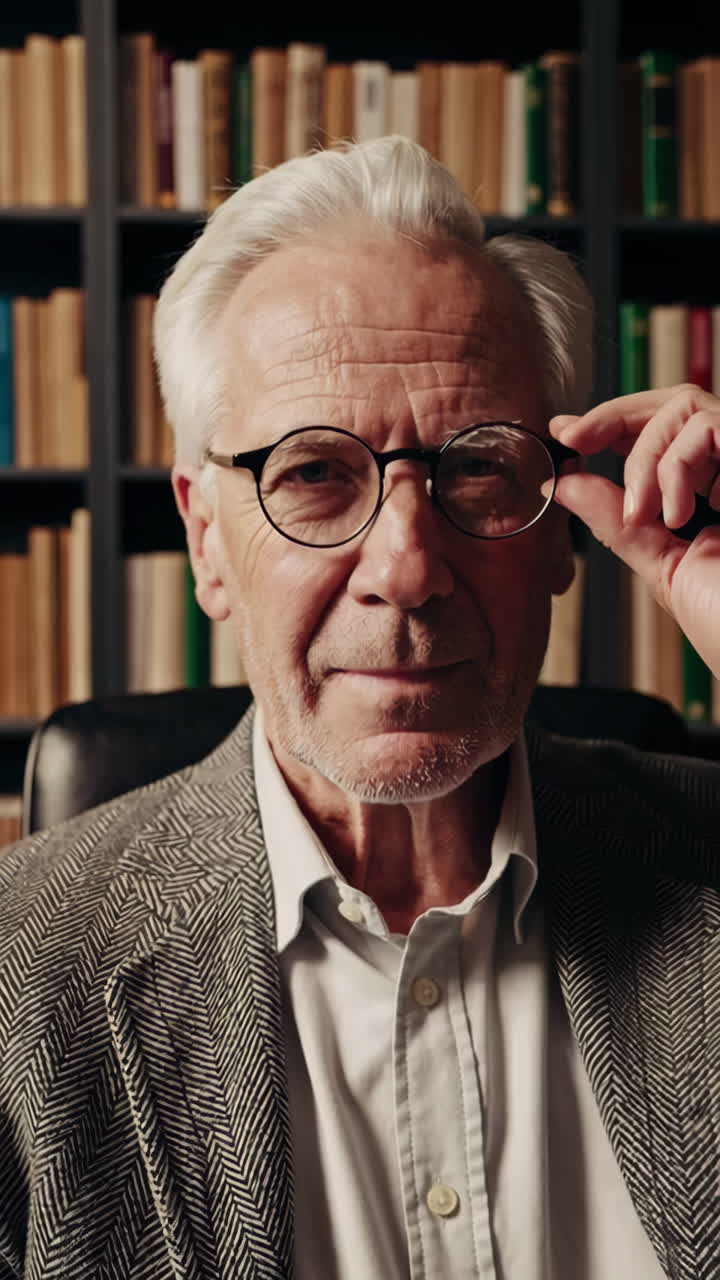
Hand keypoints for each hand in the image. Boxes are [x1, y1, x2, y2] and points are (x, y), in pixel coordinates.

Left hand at [549, 384, 719, 678]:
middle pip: (675, 403)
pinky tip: (681, 512)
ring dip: (648, 459)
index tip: (565, 433)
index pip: (663, 433)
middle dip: (614, 415)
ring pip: (688, 408)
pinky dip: (678, 466)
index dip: (613, 423)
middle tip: (575, 438)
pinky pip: (709, 425)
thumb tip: (566, 485)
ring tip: (646, 513)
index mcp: (714, 495)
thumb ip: (619, 523)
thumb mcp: (664, 568)